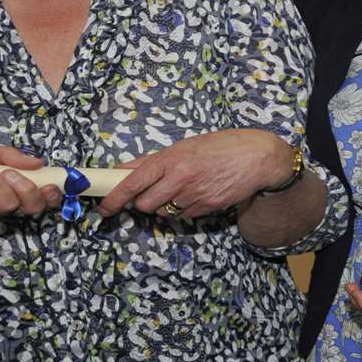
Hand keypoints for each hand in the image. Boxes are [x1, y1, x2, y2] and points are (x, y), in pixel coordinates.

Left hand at [98, 128, 293, 218]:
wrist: (257, 157)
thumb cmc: (219, 146)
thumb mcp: (183, 147)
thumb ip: (152, 161)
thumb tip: (122, 169)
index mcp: (171, 159)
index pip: (133, 182)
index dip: (114, 198)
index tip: (103, 207)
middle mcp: (180, 178)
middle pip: (144, 204)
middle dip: (142, 202)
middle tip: (151, 191)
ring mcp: (194, 196)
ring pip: (163, 212)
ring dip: (164, 205)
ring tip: (180, 188)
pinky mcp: (207, 208)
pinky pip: (183, 215)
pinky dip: (182, 209)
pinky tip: (196, 193)